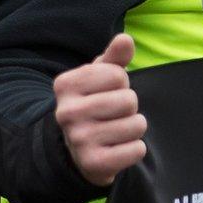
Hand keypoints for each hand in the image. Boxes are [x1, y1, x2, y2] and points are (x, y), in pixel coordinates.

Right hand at [54, 34, 147, 185]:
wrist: (78, 152)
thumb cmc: (94, 104)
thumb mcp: (100, 77)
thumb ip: (114, 57)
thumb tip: (125, 39)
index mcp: (66, 85)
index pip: (118, 74)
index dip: (121, 84)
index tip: (107, 93)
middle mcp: (67, 112)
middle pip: (129, 100)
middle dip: (129, 106)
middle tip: (114, 115)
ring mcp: (79, 139)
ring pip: (137, 125)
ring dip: (134, 127)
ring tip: (117, 130)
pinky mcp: (93, 163)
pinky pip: (137, 150)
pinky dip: (135, 149)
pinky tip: (119, 148)